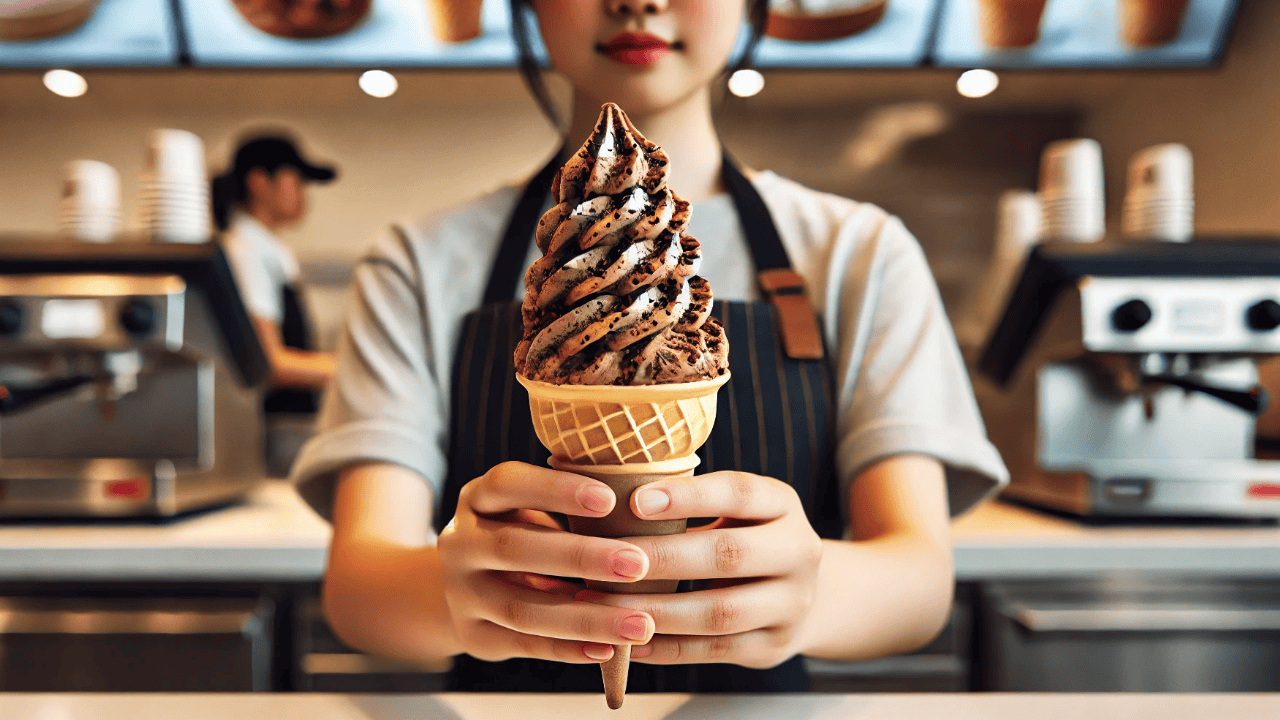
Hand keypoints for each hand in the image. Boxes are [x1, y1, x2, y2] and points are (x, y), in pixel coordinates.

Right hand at [436, 461, 657, 663]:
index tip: (609, 498)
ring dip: (585, 617)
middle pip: (514, 548)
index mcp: (476, 499)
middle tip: (637, 564)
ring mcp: (461, 593)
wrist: (464, 586)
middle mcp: (460, 543)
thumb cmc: (523, 533)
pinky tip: (609, 649)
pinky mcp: (472, 635)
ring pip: (522, 608)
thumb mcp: (529, 509)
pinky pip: (524, 645)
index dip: (555, 489)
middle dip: (580, 556)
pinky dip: (568, 649)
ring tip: (639, 624)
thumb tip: (643, 505)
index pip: (507, 484)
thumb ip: (569, 506)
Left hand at [576, 472, 822, 668]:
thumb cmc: (738, 536)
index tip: (635, 500)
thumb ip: (685, 501)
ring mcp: (791, 603)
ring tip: (605, 606)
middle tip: (607, 562)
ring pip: (720, 611)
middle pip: (728, 555)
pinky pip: (714, 650)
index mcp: (782, 504)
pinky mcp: (775, 646)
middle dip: (662, 559)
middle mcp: (798, 551)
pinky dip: (668, 647)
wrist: (797, 591)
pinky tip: (629, 641)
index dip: (688, 496)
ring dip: (657, 610)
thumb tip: (604, 490)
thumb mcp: (731, 509)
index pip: (738, 493)